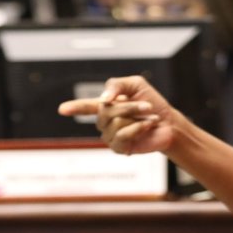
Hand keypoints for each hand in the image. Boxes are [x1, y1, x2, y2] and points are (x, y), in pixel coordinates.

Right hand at [57, 76, 178, 154]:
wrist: (170, 122)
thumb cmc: (153, 103)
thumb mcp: (136, 84)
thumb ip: (116, 84)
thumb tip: (102, 99)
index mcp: (106, 105)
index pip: (86, 106)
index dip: (74, 107)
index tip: (62, 109)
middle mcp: (105, 122)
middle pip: (105, 111)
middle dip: (129, 106)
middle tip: (146, 106)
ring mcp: (110, 136)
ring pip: (115, 122)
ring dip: (137, 117)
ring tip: (148, 118)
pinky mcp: (120, 147)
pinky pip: (123, 135)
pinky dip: (139, 128)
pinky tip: (148, 127)